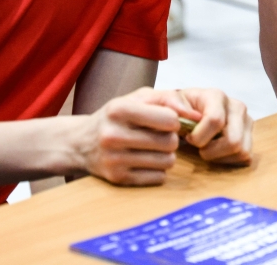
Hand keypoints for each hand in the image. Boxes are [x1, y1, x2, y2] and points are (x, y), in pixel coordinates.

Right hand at [76, 87, 195, 185]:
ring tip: (155, 148)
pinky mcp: (117, 179)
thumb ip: (168, 99)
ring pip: (167, 162)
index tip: (167, 121)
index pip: (169, 119)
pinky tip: (146, 161)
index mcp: (119, 110)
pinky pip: (157, 178)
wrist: (80, 143)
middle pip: (170, 142)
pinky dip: (158, 170)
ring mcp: (114, 160)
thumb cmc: (116, 116)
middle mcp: (113, 135)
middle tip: (162, 136)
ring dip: (167, 155)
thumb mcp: (136, 98)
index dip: (174, 120)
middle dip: (172, 139)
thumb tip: (195, 115)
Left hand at [175, 88, 253, 164]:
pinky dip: (229, 160)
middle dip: (212, 151)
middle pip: (234, 140)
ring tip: (207, 148)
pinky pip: (246, 157)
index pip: (215, 120)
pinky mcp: (250, 136)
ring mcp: (246, 122)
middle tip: (198, 147)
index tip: (188, 138)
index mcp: (217, 96)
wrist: (190, 110)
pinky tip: (217, 153)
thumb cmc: (180, 108)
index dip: (199, 136)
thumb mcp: (169, 101)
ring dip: (220, 157)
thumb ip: (170, 102)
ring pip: (242, 151)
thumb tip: (184, 113)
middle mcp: (237, 107)